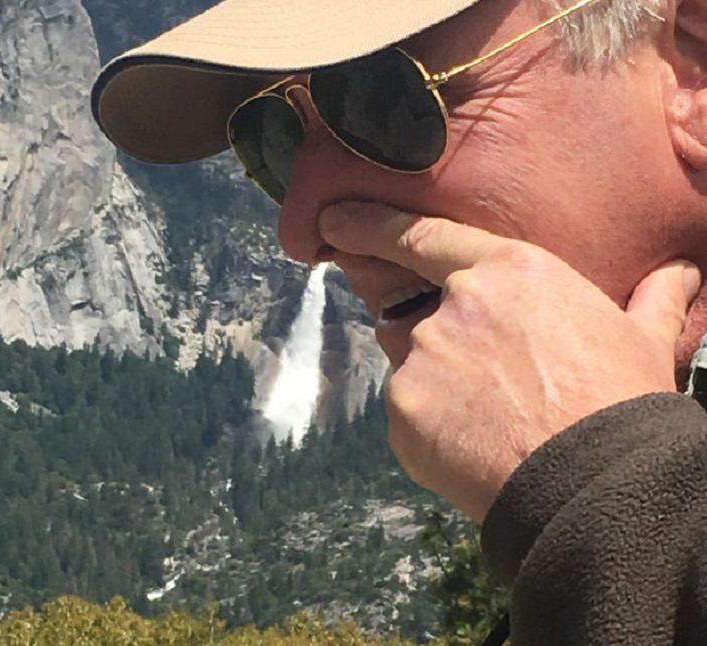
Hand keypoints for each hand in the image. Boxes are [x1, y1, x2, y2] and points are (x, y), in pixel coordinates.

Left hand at [320, 202, 701, 521]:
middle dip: (441, 346)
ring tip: (494, 422)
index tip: (333, 220)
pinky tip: (474, 445)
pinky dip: (432, 427)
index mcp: (508, 272)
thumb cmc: (621, 405)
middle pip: (418, 316)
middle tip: (487, 387)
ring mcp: (422, 357)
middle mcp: (454, 305)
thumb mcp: (643, 340)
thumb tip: (682, 273)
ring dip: (441, 387)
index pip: (420, 237)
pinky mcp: (403, 410)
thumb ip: (652, 299)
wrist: (597, 485)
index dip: (370, 224)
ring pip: (414, 365)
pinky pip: (409, 412)